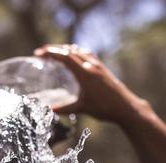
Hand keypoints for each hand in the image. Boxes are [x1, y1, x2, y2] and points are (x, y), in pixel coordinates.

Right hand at [34, 44, 148, 126]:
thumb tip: (49, 110)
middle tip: (42, 53)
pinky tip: (74, 58)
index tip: (38, 53)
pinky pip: (87, 54)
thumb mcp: (82, 108)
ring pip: (79, 51)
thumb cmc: (105, 109)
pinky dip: (76, 53)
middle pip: (70, 50)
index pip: (65, 56)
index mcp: (85, 73)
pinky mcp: (103, 69)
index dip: (51, 53)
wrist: (126, 108)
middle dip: (55, 49)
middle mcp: (92, 66)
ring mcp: (98, 66)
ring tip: (55, 54)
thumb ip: (65, 108)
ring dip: (66, 50)